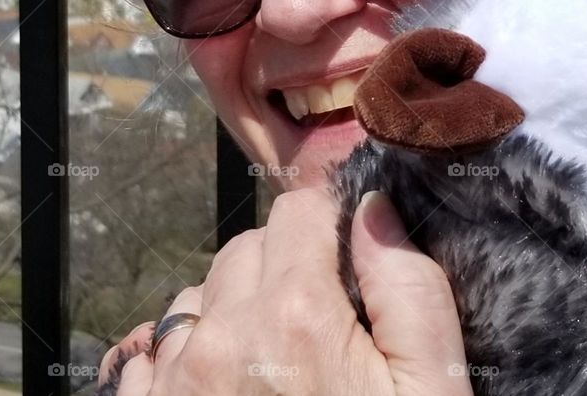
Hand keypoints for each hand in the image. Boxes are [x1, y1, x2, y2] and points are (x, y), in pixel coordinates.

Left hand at [96, 187, 471, 394]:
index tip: (345, 244)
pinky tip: (227, 388)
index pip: (299, 209)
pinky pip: (154, 350)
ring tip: (276, 360)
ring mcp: (175, 381)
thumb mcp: (431, 389)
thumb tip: (374, 209)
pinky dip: (188, 351)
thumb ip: (410, 286)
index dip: (328, 215)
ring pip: (201, 294)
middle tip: (321, 317)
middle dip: (286, 261)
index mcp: (298, 315)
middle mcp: (223, 336)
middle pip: (248, 245)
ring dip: (235, 306)